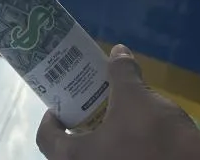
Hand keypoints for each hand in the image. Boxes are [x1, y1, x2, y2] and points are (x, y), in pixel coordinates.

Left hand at [36, 45, 199, 159]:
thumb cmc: (152, 134)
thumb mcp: (134, 95)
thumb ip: (121, 71)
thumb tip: (118, 50)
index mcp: (77, 157)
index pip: (46, 140)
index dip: (49, 120)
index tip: (60, 106)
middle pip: (69, 154)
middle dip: (77, 130)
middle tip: (89, 109)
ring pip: (95, 159)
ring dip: (100, 143)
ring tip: (115, 119)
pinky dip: (120, 152)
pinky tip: (137, 137)